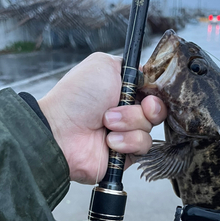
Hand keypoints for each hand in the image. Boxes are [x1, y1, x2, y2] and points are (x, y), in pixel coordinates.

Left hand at [38, 52, 166, 183]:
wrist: (61, 131)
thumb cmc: (76, 97)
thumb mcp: (103, 65)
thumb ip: (130, 65)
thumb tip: (148, 74)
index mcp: (124, 89)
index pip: (154, 90)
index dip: (156, 92)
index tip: (148, 93)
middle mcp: (128, 111)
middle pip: (158, 110)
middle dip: (147, 108)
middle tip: (125, 105)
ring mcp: (127, 133)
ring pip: (150, 128)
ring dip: (130, 123)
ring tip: (106, 123)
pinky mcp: (126, 154)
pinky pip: (143, 147)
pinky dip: (127, 141)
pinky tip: (109, 141)